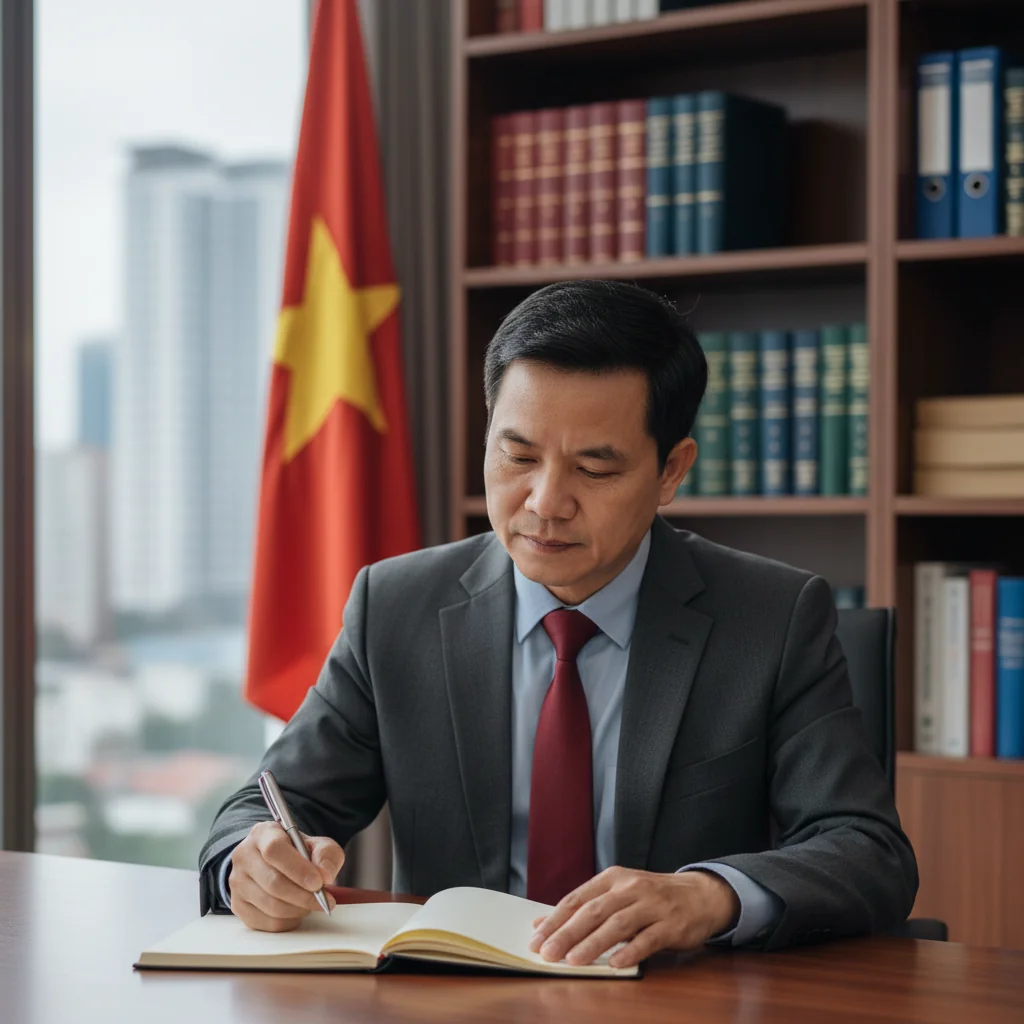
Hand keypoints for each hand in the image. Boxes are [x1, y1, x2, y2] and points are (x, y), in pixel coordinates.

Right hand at [228, 821, 343, 931]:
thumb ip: (327, 855)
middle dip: (303, 895)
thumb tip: (325, 875)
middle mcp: (244, 856)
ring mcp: (237, 882)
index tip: (319, 882)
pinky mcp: (237, 905)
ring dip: (298, 909)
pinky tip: (296, 911)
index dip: (298, 869)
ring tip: (311, 903)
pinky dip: (288, 921)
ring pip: (270, 905)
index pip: (275, 850)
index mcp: (263, 834)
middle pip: (273, 882)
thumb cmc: (299, 853)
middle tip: (324, 899)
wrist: (276, 864)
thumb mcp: (318, 845)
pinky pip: (266, 922)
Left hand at [527, 867, 739, 968]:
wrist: (699, 895)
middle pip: (593, 911)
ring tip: (573, 961)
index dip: (555, 919)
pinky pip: (648, 939)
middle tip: (548, 953)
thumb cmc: (650, 898)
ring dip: (593, 943)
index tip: (536, 939)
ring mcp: (652, 905)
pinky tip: (615, 964)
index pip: (577, 899)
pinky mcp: (671, 924)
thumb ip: (584, 908)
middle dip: (567, 933)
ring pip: (617, 924)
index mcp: (613, 879)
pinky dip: (630, 951)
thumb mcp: (618, 895)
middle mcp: (630, 888)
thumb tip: (542, 923)